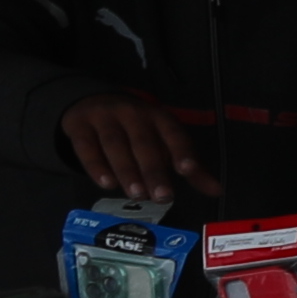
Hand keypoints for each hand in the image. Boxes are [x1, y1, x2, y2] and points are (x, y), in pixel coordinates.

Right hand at [60, 93, 207, 202]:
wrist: (91, 101)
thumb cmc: (137, 129)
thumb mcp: (163, 141)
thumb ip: (188, 167)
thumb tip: (217, 191)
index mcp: (159, 118)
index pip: (173, 134)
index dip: (181, 151)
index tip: (187, 170)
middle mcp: (133, 114)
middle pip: (144, 142)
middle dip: (153, 170)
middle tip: (161, 195)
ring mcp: (104, 118)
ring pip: (115, 144)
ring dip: (126, 170)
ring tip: (137, 194)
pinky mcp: (79, 125)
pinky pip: (86, 146)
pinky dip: (96, 165)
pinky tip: (106, 183)